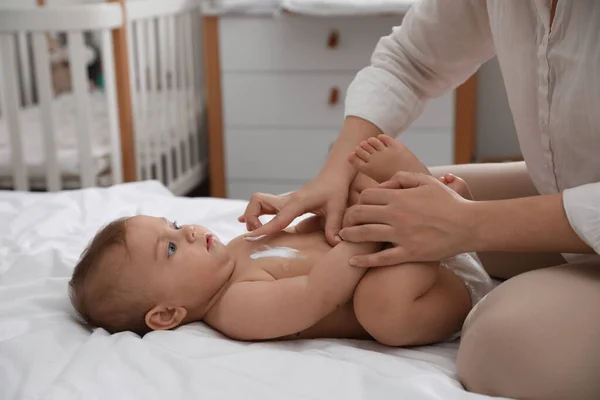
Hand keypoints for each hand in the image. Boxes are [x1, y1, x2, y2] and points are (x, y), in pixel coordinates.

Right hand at [240, 175, 348, 244]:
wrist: (333, 175)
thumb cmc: (335, 190)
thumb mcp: (337, 208)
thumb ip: (333, 226)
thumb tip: (336, 243)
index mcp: (298, 202)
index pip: (277, 217)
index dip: (264, 228)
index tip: (251, 237)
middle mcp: (287, 200)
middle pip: (258, 202)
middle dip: (251, 217)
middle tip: (257, 233)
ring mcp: (284, 200)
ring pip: (257, 202)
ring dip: (251, 215)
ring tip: (255, 231)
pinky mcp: (284, 202)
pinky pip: (263, 206)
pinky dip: (253, 213)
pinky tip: (244, 221)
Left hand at [339, 171, 474, 266]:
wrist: (468, 225)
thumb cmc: (448, 202)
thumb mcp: (426, 181)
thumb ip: (402, 178)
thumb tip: (383, 184)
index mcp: (399, 197)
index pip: (366, 196)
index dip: (358, 201)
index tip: (358, 208)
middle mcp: (397, 215)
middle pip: (360, 213)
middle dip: (348, 218)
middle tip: (344, 223)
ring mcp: (402, 235)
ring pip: (365, 234)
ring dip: (349, 236)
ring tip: (342, 238)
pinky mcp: (409, 253)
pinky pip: (381, 259)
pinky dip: (364, 261)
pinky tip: (352, 262)